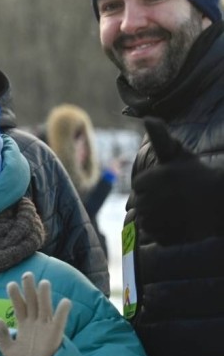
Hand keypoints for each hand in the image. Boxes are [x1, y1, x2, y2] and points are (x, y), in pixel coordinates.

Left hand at [0, 272, 70, 355]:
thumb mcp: (7, 350)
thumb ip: (1, 336)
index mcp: (24, 324)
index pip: (19, 306)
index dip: (15, 295)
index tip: (11, 284)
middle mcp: (35, 323)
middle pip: (33, 302)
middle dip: (29, 288)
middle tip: (27, 274)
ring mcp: (46, 328)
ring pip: (45, 308)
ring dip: (45, 295)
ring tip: (43, 282)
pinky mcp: (55, 335)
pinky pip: (60, 322)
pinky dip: (63, 312)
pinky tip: (65, 302)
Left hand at [134, 117, 223, 242]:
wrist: (222, 201)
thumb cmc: (199, 175)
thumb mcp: (179, 155)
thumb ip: (160, 138)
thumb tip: (148, 117)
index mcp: (149, 180)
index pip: (139, 186)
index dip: (155, 185)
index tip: (173, 183)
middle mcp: (150, 201)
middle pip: (142, 204)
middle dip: (157, 201)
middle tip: (179, 198)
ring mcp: (157, 222)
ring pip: (147, 221)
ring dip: (160, 216)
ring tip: (181, 210)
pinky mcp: (164, 238)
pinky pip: (156, 236)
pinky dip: (167, 232)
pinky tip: (183, 224)